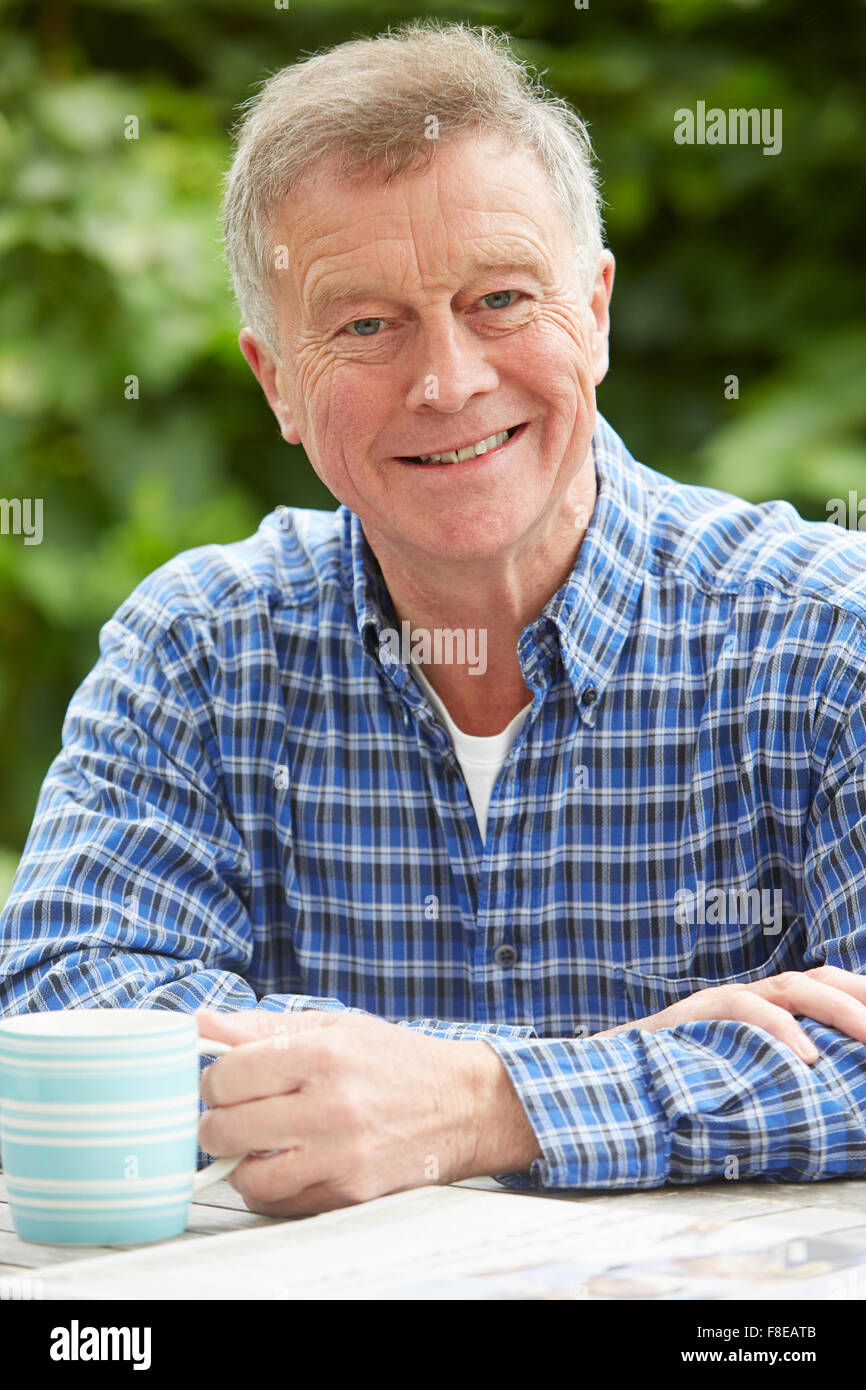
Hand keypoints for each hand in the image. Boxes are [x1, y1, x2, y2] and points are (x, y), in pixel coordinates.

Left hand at [194, 1007, 539, 1216]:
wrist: (464, 1105)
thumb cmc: (394, 1061)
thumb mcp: (333, 1026)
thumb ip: (261, 1027)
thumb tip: (199, 1024)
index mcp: (322, 1053)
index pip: (226, 1076)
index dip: (216, 1080)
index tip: (229, 1082)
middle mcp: (330, 1106)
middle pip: (224, 1129)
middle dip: (218, 1122)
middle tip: (236, 1115)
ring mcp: (341, 1155)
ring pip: (246, 1176)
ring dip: (241, 1162)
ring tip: (259, 1144)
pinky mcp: (350, 1193)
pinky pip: (281, 1202)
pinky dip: (273, 1187)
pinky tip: (289, 1163)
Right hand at [595, 965, 865, 1062]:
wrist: (617, 1076)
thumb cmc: (684, 1081)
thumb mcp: (746, 1075)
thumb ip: (782, 1074)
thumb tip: (828, 1088)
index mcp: (771, 1008)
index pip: (827, 987)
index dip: (861, 994)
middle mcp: (755, 996)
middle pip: (822, 979)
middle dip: (863, 997)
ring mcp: (728, 1000)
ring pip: (794, 986)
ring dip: (839, 1009)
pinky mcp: (700, 1012)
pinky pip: (745, 1007)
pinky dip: (780, 1028)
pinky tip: (806, 1055)